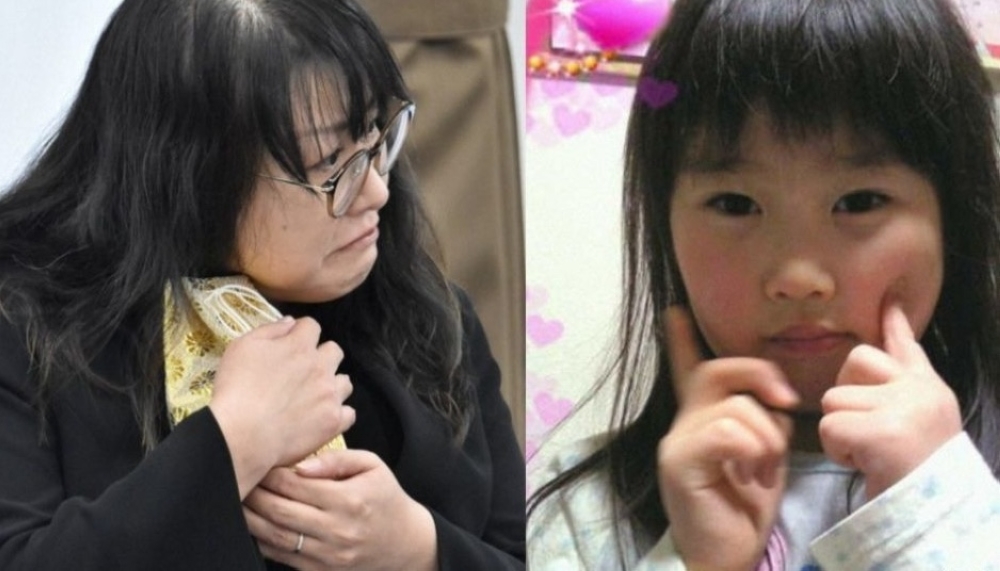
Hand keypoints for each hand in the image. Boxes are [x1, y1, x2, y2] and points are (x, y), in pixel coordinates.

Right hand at [209, 317, 355, 497]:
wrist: (242, 434)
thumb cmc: (236, 388)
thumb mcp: (242, 347)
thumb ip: (270, 330)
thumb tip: (291, 322)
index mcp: (299, 346)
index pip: (312, 326)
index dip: (301, 333)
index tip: (291, 344)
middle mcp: (321, 366)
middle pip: (334, 351)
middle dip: (322, 357)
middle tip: (303, 372)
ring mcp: (330, 395)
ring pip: (345, 382)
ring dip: (332, 385)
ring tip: (314, 397)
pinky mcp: (334, 421)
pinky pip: (349, 413)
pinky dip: (338, 414)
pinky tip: (323, 418)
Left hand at [243, 450, 436, 570]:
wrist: (405, 542)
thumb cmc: (386, 498)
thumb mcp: (372, 466)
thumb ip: (337, 460)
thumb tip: (302, 465)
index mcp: (348, 500)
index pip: (295, 484)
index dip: (271, 473)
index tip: (259, 461)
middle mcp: (336, 530)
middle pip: (280, 511)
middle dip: (254, 494)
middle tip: (241, 479)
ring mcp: (328, 555)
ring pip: (276, 537)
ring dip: (252, 519)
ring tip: (240, 502)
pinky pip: (282, 558)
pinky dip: (263, 542)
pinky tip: (255, 526)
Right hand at [657, 307, 797, 570]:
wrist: (724, 557)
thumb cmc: (745, 510)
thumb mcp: (763, 456)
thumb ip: (764, 421)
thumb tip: (779, 395)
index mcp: (703, 420)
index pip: (690, 369)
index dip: (682, 340)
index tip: (675, 310)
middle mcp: (683, 424)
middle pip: (718, 370)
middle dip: (760, 375)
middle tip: (787, 402)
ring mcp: (678, 441)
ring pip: (735, 405)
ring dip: (769, 436)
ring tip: (765, 469)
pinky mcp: (680, 461)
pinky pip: (728, 431)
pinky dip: (754, 449)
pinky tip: (753, 475)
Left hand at [820, 302, 960, 498]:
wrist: (937, 514)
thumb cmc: (919, 474)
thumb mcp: (918, 423)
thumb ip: (901, 386)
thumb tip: (890, 338)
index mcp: (929, 389)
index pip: (906, 346)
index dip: (894, 323)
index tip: (888, 300)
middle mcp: (919, 390)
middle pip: (853, 362)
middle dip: (846, 393)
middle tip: (865, 429)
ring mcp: (902, 408)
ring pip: (834, 399)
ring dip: (840, 430)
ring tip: (868, 452)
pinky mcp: (881, 431)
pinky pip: (830, 426)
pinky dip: (837, 449)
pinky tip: (862, 463)